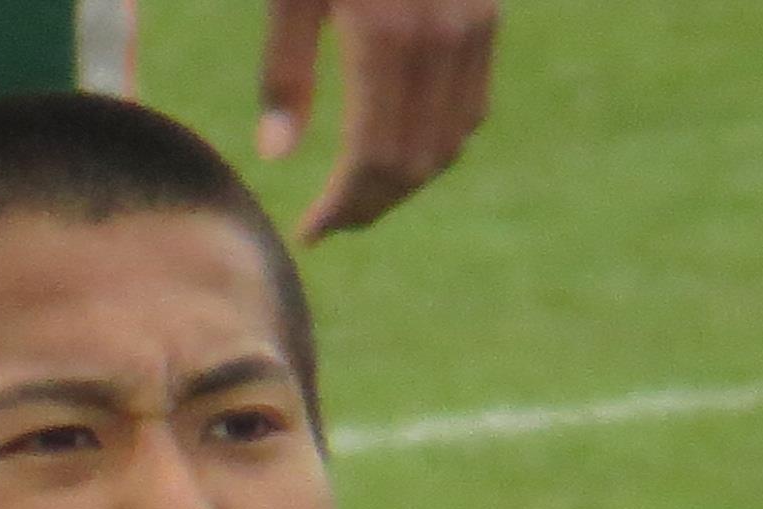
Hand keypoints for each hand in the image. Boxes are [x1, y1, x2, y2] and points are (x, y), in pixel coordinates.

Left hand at [258, 0, 498, 243]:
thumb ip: (285, 69)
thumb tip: (276, 155)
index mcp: (386, 34)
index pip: (373, 157)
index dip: (343, 206)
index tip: (311, 232)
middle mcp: (441, 39)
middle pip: (416, 162)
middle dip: (371, 204)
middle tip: (332, 222)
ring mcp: (473, 28)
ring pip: (451, 142)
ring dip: (406, 181)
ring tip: (360, 192)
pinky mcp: (486, 16)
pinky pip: (472, 106)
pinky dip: (438, 142)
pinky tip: (399, 147)